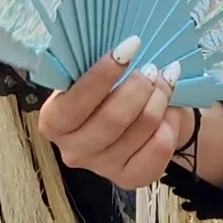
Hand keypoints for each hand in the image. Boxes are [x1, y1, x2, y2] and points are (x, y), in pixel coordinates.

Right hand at [32, 40, 199, 190]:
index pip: (74, 103)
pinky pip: (156, 151)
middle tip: (153, 68)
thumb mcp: (101, 74)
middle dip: (139, 88)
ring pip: (139, 130)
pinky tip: (168, 113)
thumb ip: (96, 64)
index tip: (130, 47)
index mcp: (54, 121)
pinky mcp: (128, 179)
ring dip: (159, 100)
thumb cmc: (114, 88)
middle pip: (111, 120)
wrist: (143, 117)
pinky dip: (168, 127)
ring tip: (165, 82)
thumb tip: (119, 44)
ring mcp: (100, 167)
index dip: (103, 75)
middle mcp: (72, 149)